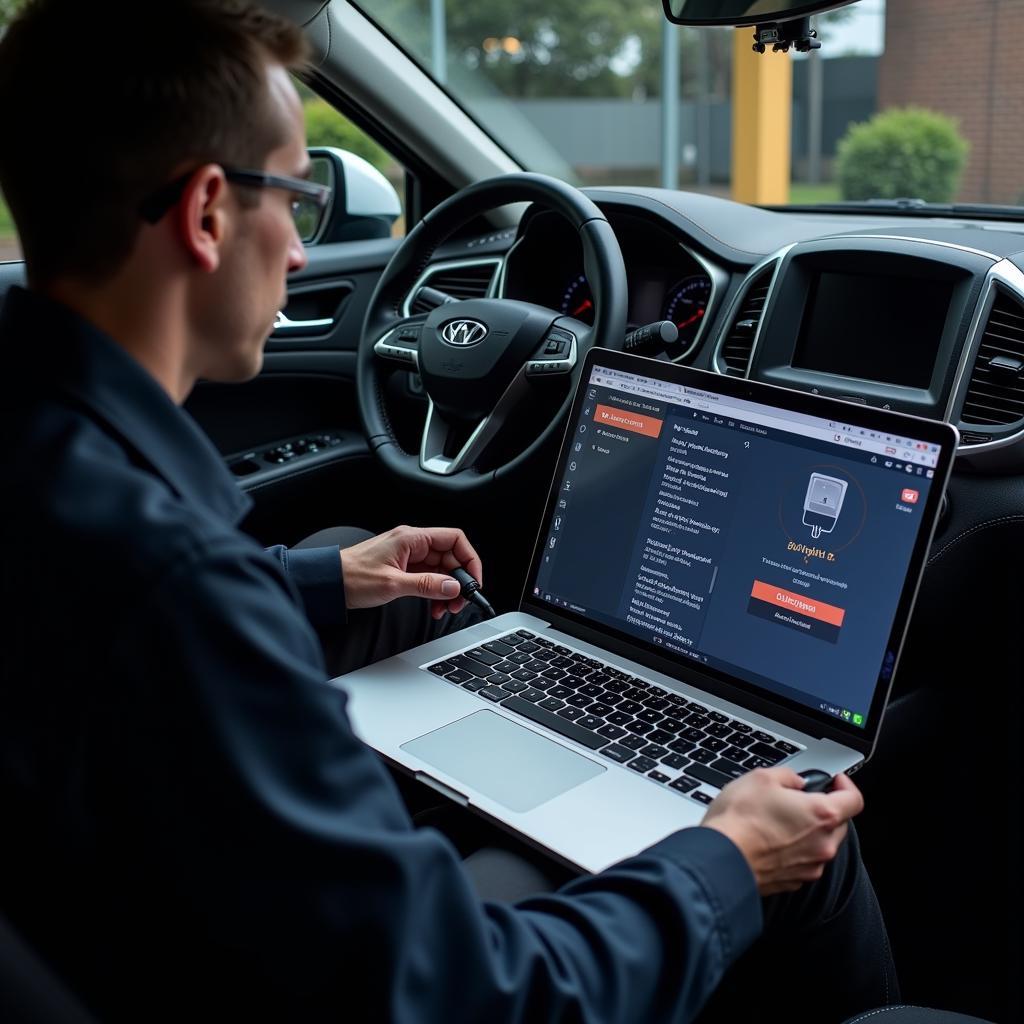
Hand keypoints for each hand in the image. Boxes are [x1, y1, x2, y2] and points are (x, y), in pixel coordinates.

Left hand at [339, 525, 483, 618]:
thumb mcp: (393, 584)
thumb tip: (453, 587)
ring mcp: (409, 556)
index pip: (455, 539)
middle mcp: (413, 544)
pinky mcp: (404, 569)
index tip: (473, 580)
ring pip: (441, 569)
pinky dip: (436, 591)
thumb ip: (427, 585)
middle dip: (459, 580)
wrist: (328, 583)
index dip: (469, 559)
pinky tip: (434, 605)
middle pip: (451, 556)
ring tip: (446, 607)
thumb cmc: (352, 577)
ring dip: (448, 589)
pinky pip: (429, 577)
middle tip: (459, 601)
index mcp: (412, 538)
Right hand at [700, 768, 863, 895]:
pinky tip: (770, 840)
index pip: (854, 799)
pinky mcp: (794, 881)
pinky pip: (804, 861)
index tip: (835, 781)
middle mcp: (823, 844)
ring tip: (778, 820)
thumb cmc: (739, 820)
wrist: (721, 859)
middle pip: (839, 823)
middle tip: (800, 799)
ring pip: (821, 843)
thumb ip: (788, 776)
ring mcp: (810, 866)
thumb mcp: (761, 777)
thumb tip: (795, 782)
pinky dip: (794, 850)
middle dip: (824, 808)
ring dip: (808, 831)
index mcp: (822, 814)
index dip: (846, 786)